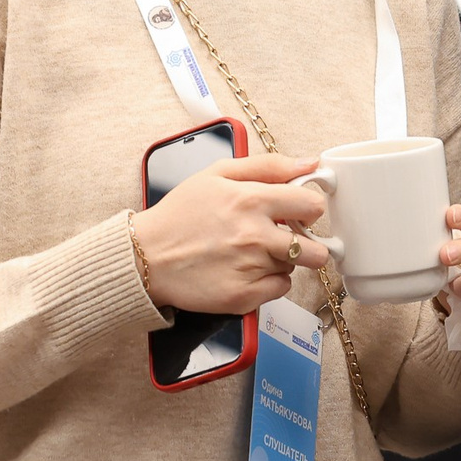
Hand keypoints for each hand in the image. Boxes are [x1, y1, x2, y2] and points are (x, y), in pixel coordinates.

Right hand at [133, 152, 332, 315]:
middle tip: (287, 239)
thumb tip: (310, 163)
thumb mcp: (218, 174)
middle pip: (315, 248)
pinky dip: (269, 282)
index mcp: (251, 200)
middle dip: (308, 243)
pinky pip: (279, 289)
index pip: (312, 206)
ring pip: (294, 267)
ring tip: (253, 252)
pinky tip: (247, 271)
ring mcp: (250, 269)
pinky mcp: (243, 297)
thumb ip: (268, 166)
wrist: (146, 256)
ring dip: (281, 260)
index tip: (303, 211)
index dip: (310, 208)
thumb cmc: (180, 214)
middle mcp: (255, 236)